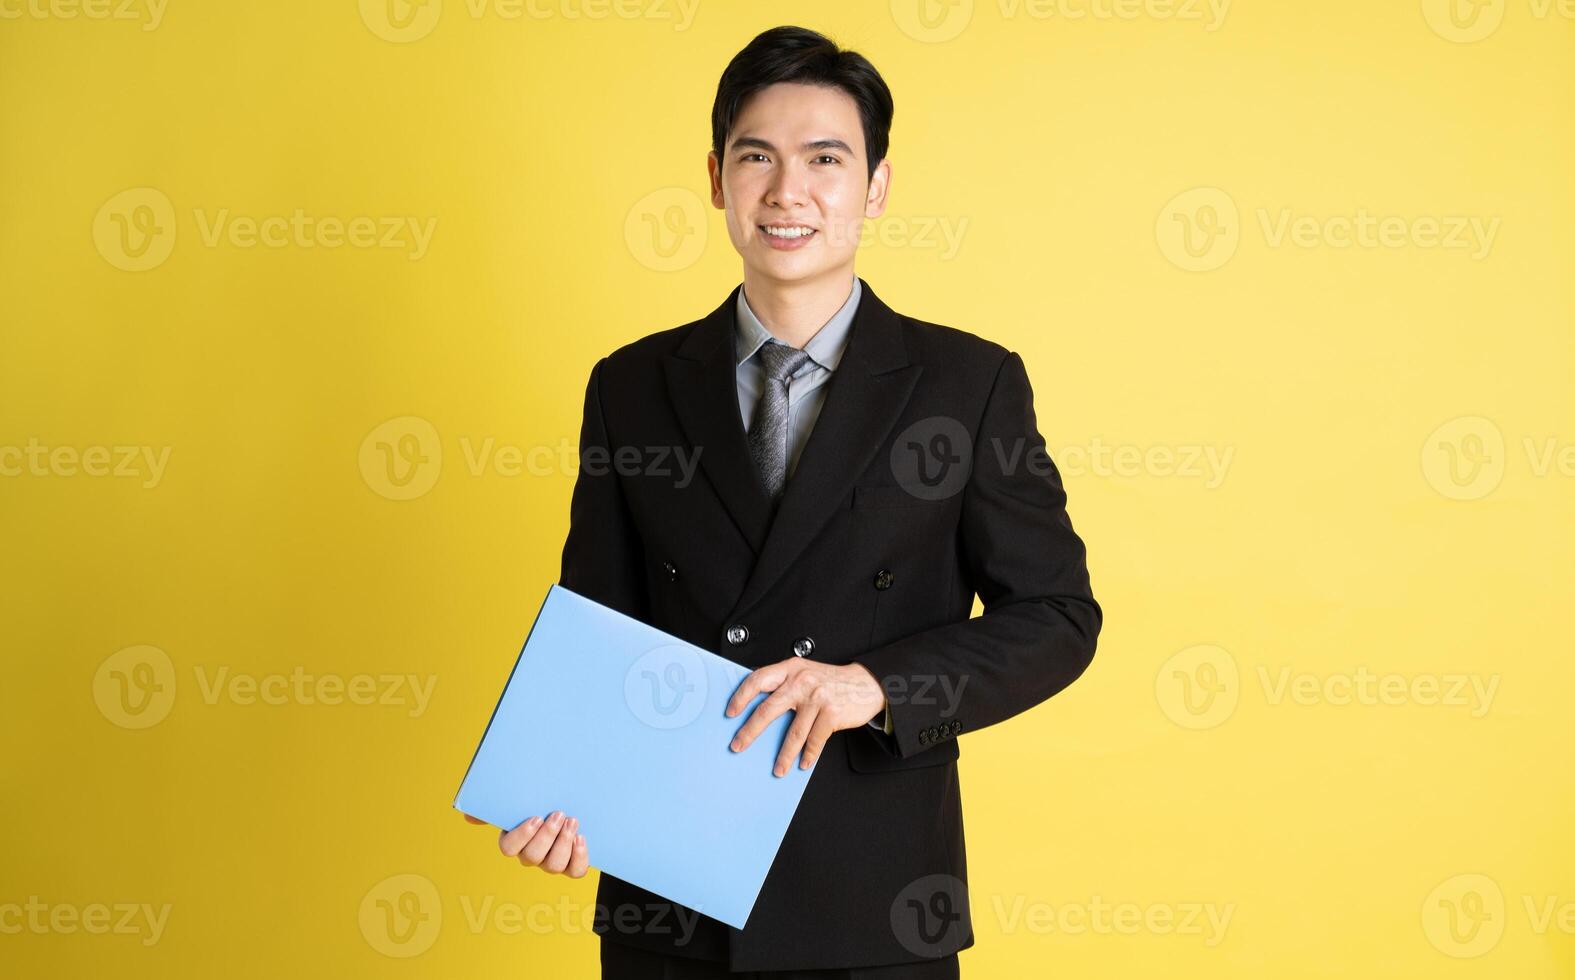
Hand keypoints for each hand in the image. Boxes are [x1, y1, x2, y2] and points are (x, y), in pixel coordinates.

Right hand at [463, 810, 589, 877]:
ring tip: (572, 822)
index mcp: (514, 840)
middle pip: (532, 857)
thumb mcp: (522, 799)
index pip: (508, 848)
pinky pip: (575, 871)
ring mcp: (551, 862)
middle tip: (559, 814)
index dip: (521, 836)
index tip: (535, 818)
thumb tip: (467, 816)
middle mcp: (531, 855)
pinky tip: (581, 838)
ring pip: (553, 866)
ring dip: (563, 843)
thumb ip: (499, 804)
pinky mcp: (572, 866)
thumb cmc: (541, 801)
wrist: (572, 805)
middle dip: (546, 837)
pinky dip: (579, 857)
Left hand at [726, 659, 885, 775]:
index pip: (757, 679)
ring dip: (784, 755)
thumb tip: (757, 706)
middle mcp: (801, 680)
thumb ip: (784, 683)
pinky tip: (802, 763)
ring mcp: (817, 697)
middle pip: (768, 709)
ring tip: (778, 769)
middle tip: (738, 745)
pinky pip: (815, 740)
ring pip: (793, 733)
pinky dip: (808, 755)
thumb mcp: (805, 672)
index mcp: (791, 668)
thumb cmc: (831, 681)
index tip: (730, 712)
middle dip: (749, 731)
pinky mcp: (831, 713)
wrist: (867, 683)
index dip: (741, 696)